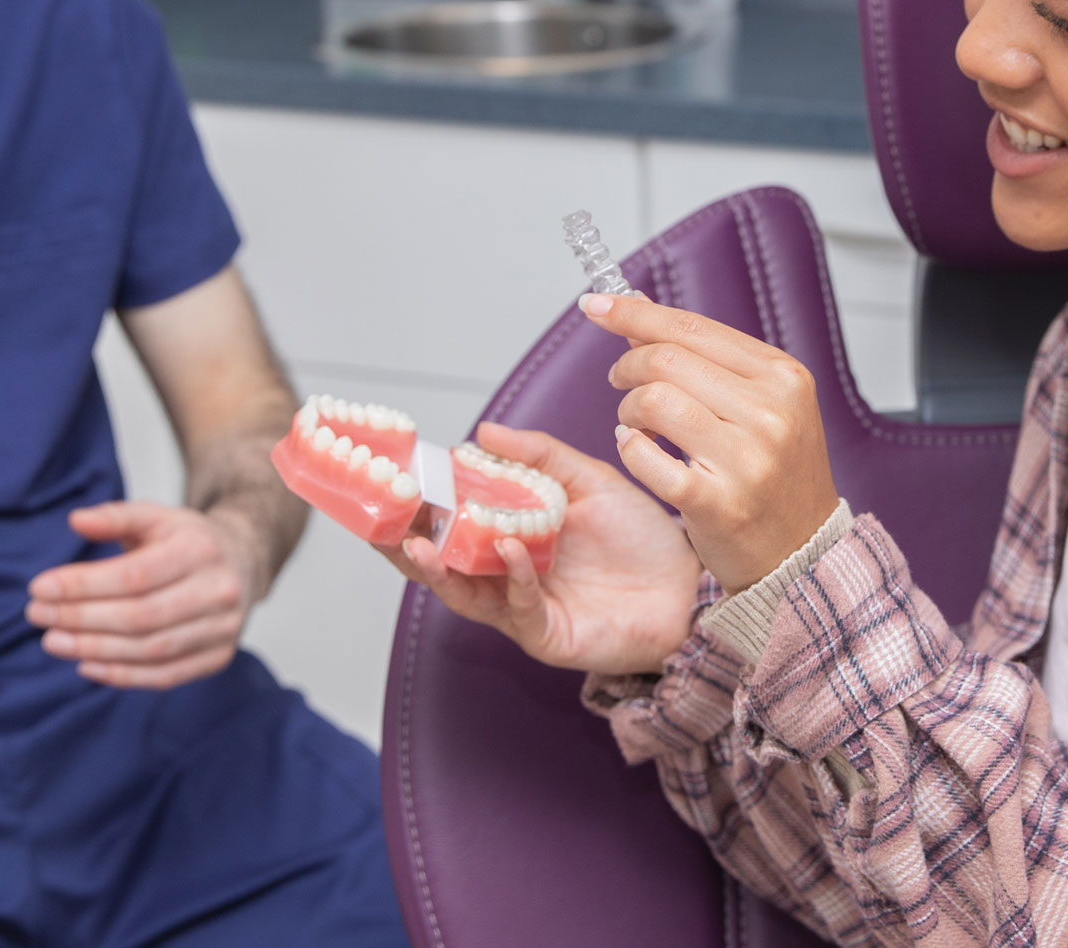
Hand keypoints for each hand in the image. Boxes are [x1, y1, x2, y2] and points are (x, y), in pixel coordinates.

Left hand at [25, 500, 265, 688]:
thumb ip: (116, 517)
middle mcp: (220, 590)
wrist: (244, 563)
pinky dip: (122, 676)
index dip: (83, 586)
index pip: (135, 575)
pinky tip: (87, 665)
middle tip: (39, 616)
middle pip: (141, 616)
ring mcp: (224, 627)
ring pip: (151, 649)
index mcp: (202, 550)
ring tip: (55, 642)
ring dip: (94, 650)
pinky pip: (166, 676)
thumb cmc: (188, 541)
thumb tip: (77, 520)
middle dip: (81, 619)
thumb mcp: (157, 518)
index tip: (40, 588)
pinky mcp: (219, 656)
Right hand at [384, 422, 702, 675]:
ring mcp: (522, 606)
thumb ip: (540, 456)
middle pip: (440, 560)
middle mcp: (507, 572)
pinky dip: (511, 576)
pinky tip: (511, 550)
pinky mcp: (547, 633)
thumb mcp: (590, 482)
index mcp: (511, 533)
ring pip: (463, 591)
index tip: (387, 475)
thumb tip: (480, 434)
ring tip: (418, 542)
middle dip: (403, 541)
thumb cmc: (641, 537)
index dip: (417, 503)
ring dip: (439, 567)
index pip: (451, 518)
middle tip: (376, 516)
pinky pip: (517, 607)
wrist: (690, 587)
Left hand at [580, 291, 840, 591]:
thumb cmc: (776, 473)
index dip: (635, 313)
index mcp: (783, 376)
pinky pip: (646, 459)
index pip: (693, 328)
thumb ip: (706, 358)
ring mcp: (747, 460)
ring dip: (628, 410)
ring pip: (653, 402)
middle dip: (627, 367)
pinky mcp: (719, 503)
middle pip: (665, 360)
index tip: (597, 305)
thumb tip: (639, 309)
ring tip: (636, 424)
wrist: (803, 551)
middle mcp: (771, 412)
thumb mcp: (763, 404)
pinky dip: (630, 450)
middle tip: (620, 382)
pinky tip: (637, 450)